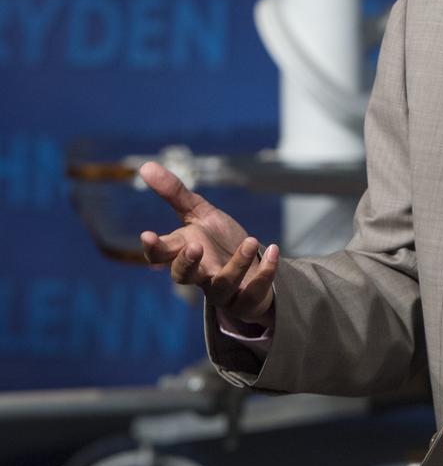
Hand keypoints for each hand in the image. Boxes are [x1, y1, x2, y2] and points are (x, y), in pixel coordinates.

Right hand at [138, 161, 278, 325]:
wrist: (252, 266)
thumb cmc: (220, 241)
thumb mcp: (200, 214)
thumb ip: (175, 193)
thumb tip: (145, 166)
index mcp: (184, 252)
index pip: (161, 254)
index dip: (153, 248)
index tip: (147, 234)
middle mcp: (199, 274)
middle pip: (183, 276)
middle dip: (186, 263)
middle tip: (195, 246)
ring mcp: (222, 290)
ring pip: (223, 284)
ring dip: (237, 264)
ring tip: (252, 240)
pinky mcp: (247, 299)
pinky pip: (254, 293)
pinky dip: (265, 273)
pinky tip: (274, 250)